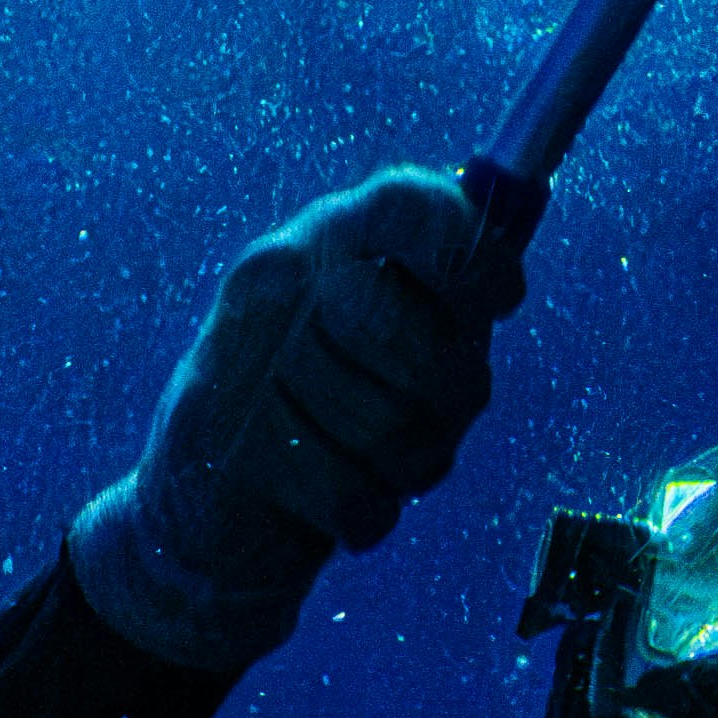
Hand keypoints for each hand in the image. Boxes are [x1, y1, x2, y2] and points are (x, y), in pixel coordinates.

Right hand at [68, 167, 524, 688]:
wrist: (207, 512)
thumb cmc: (329, 410)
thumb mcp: (391, 333)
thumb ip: (445, 290)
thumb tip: (511, 247)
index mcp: (327, 236)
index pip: (409, 205)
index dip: (476, 255)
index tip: (502, 299)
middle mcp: (277, 279)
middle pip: (406, 327)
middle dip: (450, 391)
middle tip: (444, 416)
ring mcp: (241, 362)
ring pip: (387, 419)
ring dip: (412, 460)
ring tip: (387, 460)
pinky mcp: (224, 450)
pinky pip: (349, 491)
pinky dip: (370, 513)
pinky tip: (349, 503)